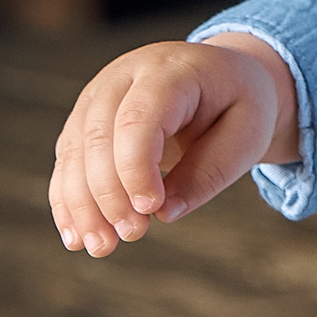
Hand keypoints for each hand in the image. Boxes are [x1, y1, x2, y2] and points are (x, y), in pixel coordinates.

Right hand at [49, 33, 299, 257]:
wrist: (222, 74)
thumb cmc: (240, 102)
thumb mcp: (249, 131)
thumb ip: (211, 171)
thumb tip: (166, 214)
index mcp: (171, 69)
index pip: (138, 118)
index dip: (135, 168)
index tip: (151, 210)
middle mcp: (124, 76)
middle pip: (99, 137)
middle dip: (109, 194)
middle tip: (132, 235)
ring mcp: (98, 95)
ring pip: (75, 152)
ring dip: (82, 205)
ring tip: (102, 247)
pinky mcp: (85, 118)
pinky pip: (67, 161)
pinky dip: (69, 201)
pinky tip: (78, 235)